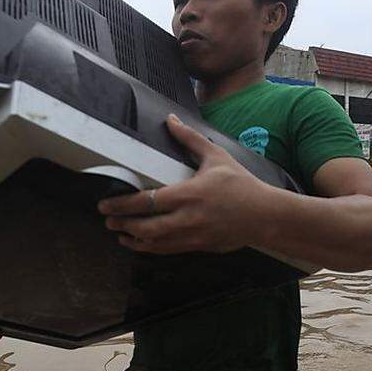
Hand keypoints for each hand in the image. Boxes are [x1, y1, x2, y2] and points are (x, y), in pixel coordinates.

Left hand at [98, 114, 272, 254]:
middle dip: (122, 224)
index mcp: (189, 194)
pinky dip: (150, 248)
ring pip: (155, 243)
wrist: (265, 216)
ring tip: (119, 233)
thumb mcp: (216, 156)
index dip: (122, 205)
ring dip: (133, 239)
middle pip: (145, 226)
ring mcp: (193, 236)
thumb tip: (171, 120)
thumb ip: (189, 139)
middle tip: (107, 219)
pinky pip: (168, 250)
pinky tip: (141, 244)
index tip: (106, 204)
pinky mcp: (199, 247)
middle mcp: (188, 218)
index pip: (147, 201)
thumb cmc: (241, 185)